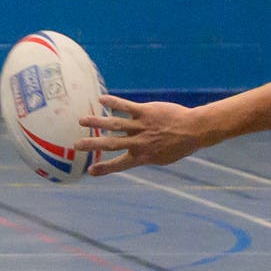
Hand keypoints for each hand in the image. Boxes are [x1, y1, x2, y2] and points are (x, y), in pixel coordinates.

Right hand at [76, 96, 208, 176]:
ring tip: (81, 120)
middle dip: (92, 144)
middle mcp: (138, 142)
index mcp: (142, 156)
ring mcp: (141, 126)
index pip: (119, 165)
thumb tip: (133, 156)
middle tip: (76, 145)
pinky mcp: (146, 112)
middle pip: (111, 144)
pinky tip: (101, 99)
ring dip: (96, 121)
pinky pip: (126, 107)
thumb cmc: (179, 145)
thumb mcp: (162, 157)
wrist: (193, 130)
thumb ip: (145, 155)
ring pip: (114, 124)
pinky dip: (113, 103)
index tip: (90, 171)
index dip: (104, 168)